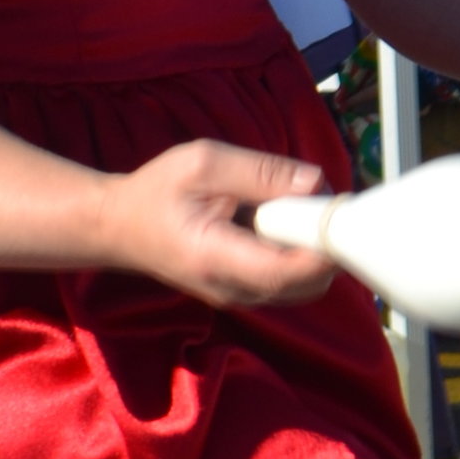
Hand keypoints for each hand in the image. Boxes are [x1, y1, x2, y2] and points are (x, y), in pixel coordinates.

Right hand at [99, 136, 340, 308]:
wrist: (119, 226)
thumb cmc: (157, 190)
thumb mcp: (205, 163)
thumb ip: (260, 173)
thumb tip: (316, 182)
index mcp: (216, 258)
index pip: (285, 272)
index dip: (323, 249)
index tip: (340, 214)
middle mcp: (232, 289)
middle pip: (305, 286)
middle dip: (326, 247)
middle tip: (323, 201)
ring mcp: (238, 295)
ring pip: (301, 286)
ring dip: (315, 250)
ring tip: (301, 206)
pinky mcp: (242, 289)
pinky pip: (286, 280)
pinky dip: (300, 254)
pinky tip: (285, 220)